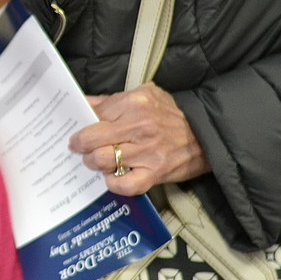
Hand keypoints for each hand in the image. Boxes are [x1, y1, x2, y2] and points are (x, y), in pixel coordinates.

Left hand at [67, 83, 210, 195]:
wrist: (205, 134)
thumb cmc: (169, 114)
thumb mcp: (144, 95)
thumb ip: (112, 100)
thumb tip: (82, 103)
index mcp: (133, 103)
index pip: (92, 114)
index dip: (79, 125)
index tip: (74, 132)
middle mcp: (139, 126)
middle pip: (91, 139)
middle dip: (79, 146)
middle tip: (79, 149)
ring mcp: (147, 151)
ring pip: (102, 160)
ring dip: (92, 163)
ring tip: (94, 161)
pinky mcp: (154, 173)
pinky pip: (123, 184)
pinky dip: (112, 183)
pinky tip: (112, 177)